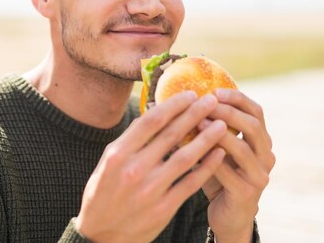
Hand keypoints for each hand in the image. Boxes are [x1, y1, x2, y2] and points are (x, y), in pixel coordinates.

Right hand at [75, 92, 227, 242]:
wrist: (101, 236)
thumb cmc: (103, 194)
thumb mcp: (107, 163)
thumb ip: (130, 141)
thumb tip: (156, 114)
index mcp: (118, 154)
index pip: (150, 121)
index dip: (173, 105)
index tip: (190, 95)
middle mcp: (134, 169)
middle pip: (170, 135)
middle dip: (194, 114)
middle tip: (212, 101)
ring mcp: (150, 190)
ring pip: (185, 157)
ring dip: (206, 139)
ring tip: (222, 125)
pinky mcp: (164, 208)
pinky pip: (191, 183)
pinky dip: (206, 167)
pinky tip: (218, 154)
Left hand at [199, 89, 275, 242]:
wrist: (227, 214)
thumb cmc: (217, 175)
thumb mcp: (214, 147)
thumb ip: (205, 126)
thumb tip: (171, 102)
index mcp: (261, 140)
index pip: (256, 111)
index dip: (237, 98)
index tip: (214, 91)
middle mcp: (266, 155)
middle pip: (253, 125)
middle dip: (227, 111)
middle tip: (204, 104)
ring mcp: (259, 175)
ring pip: (242, 148)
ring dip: (218, 133)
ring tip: (197, 122)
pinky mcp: (247, 193)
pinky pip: (229, 172)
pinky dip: (210, 159)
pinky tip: (193, 150)